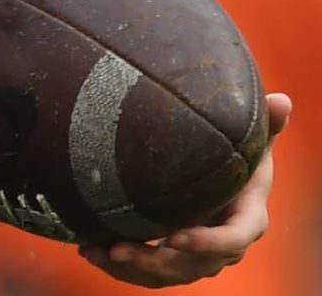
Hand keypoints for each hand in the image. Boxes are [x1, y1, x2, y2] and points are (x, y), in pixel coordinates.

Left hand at [76, 92, 291, 286]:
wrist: (216, 174)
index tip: (176, 235)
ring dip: (132, 268)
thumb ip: (265, 122)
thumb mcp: (248, 138)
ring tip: (99, 251)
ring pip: (166, 274)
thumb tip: (282, 99)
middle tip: (121, 249)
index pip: (233, 240)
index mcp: (246, 219)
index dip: (208, 243)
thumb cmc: (233, 152)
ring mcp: (196, 257)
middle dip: (156, 261)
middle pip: (192, 266)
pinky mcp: (171, 258)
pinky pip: (146, 272)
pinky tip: (90, 249)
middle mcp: (223, 246)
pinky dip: (119, 267)